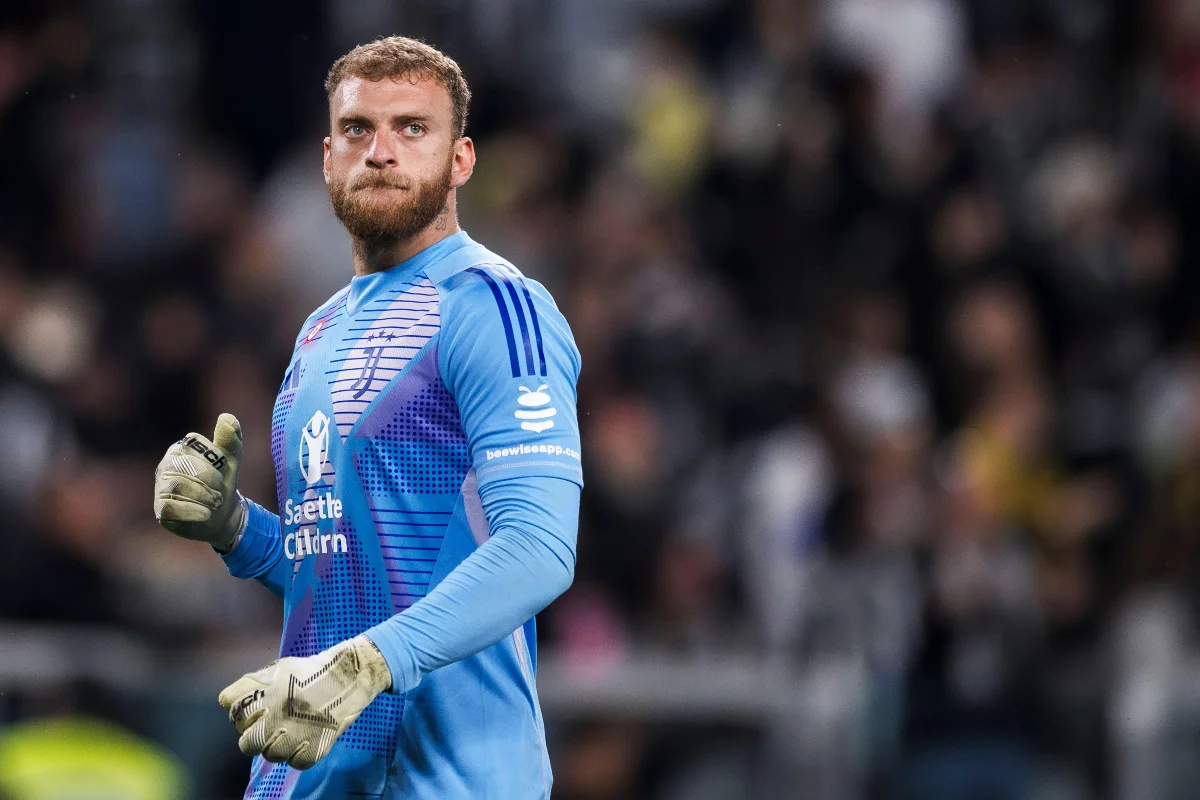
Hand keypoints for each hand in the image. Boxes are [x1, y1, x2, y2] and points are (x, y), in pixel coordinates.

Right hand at [153, 413, 246, 550]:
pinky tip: (205, 514)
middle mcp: (166, 465)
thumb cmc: (223, 482)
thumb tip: (227, 417)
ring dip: (203, 496)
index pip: (192, 443)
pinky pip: (169, 507)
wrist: (223, 515)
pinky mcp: (160, 510)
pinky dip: (192, 511)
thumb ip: (230, 439)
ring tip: (215, 503)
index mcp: (181, 449)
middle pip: (184, 465)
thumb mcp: (231, 460)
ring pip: (176, 486)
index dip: (212, 457)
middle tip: (220, 491)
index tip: (222, 470)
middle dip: (209, 480)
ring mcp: (160, 487)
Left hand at [218, 636, 392, 769]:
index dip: (242, 713)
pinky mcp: (313, 750)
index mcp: (263, 694)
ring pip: (271, 755)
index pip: (232, 710)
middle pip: (246, 744)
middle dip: (255, 737)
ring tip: (292, 732)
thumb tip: (228, 702)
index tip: (255, 711)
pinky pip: (295, 763)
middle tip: (271, 728)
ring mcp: (294, 735)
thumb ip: (250, 684)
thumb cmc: (310, 671)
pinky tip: (307, 738)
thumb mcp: (277, 668)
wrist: (349, 676)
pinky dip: (300, 754)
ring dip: (278, 746)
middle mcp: (274, 716)